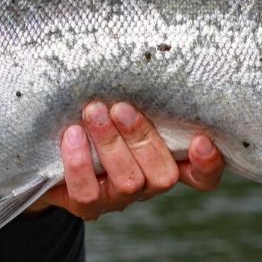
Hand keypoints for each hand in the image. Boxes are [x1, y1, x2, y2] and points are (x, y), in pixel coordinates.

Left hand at [26, 101, 223, 218]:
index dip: (207, 164)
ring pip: (128, 182)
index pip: (203, 177)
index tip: (201, 138)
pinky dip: (79, 162)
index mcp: (169, 160)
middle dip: (143, 138)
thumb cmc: (100, 116)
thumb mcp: (125, 106)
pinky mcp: (88, 205)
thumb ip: (144, 96)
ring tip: (93, 111)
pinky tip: (72, 134)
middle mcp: (150, 183)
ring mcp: (120, 198)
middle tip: (121, 107)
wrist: (54, 147)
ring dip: (110, 144)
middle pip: (164, 176)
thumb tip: (143, 56)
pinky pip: (87, 193)